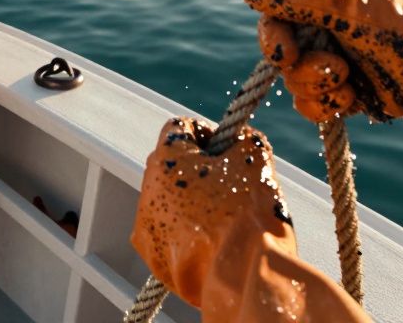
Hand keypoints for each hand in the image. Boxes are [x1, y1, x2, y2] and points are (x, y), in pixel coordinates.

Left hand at [132, 118, 369, 321]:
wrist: (244, 275)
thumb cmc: (248, 212)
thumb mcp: (255, 156)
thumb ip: (241, 138)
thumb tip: (237, 139)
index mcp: (166, 158)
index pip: (180, 128)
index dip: (207, 133)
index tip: (227, 148)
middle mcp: (147, 190)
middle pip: (171, 166)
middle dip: (198, 170)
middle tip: (231, 185)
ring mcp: (147, 228)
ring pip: (169, 203)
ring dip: (191, 204)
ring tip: (225, 220)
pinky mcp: (154, 260)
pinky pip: (169, 237)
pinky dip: (188, 237)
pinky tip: (214, 244)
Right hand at [243, 0, 402, 177]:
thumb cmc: (399, 25)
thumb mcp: (344, 5)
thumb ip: (295, 0)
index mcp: (323, 10)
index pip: (276, 24)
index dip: (272, 40)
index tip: (282, 53)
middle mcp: (326, 37)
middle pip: (284, 62)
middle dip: (307, 69)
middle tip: (339, 68)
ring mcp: (337, 69)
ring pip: (298, 88)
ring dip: (319, 89)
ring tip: (351, 82)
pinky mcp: (350, 98)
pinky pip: (317, 109)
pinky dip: (329, 106)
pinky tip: (354, 98)